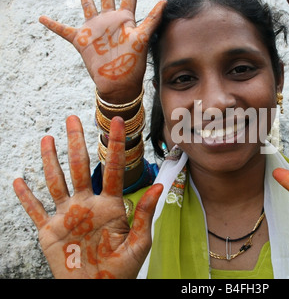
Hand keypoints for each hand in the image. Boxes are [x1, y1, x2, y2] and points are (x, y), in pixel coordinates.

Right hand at [13, 116, 162, 278]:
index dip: (115, 145)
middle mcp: (88, 204)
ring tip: (48, 139)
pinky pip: (35, 211)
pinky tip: (18, 181)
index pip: (114, 169)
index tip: (116, 122)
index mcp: (111, 205)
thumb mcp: (139, 243)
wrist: (97, 289)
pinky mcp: (49, 231)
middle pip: (81, 167)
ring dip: (51, 161)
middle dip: (77, 143)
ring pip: (57, 182)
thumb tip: (158, 187)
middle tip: (73, 119)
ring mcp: (67, 216)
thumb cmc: (122, 269)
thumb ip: (145, 214)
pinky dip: (25, 198)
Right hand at [39, 0, 165, 102]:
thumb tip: (165, 1)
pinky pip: (63, 30)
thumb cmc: (133, 64)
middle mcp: (109, 21)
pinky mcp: (81, 40)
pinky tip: (42, 18)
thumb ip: (152, 19)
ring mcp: (95, 29)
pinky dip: (52, 24)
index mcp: (125, 19)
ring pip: (87, 4)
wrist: (118, 83)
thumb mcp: (143, 39)